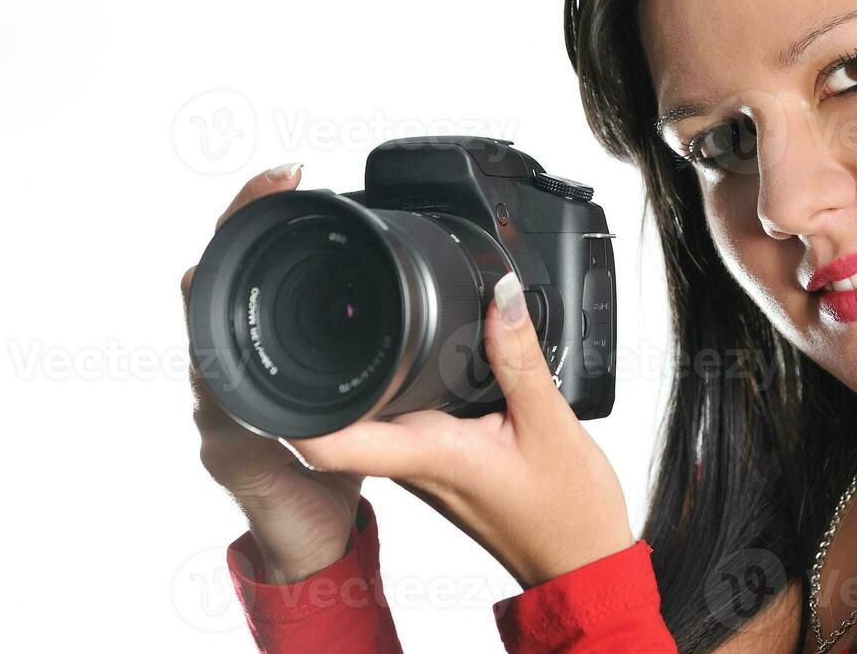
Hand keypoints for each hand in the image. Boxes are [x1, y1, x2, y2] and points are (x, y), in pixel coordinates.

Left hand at [184, 164, 634, 589]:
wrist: (581, 563)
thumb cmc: (566, 514)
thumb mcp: (551, 423)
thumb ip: (520, 355)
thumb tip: (501, 293)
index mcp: (426, 452)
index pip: (327, 438)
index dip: (290, 401)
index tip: (275, 350)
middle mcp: (412, 462)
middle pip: (340, 415)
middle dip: (322, 364)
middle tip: (315, 308)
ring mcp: (423, 465)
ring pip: (370, 415)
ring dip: (363, 376)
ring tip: (360, 321)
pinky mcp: (441, 463)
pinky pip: (403, 419)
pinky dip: (401, 386)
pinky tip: (422, 360)